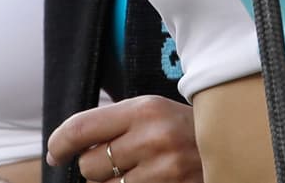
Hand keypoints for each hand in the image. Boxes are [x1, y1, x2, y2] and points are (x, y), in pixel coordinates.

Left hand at [46, 95, 202, 182]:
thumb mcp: (150, 112)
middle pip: (90, 166)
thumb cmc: (180, 127)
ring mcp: (161, 170)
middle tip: (115, 161)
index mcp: (143, 109)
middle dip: (94, 167)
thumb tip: (66, 145)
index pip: (82, 127)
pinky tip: (142, 181)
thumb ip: (113, 123)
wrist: (230, 144)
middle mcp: (150, 138)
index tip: (55, 153)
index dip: (59, 143)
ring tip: (135, 172)